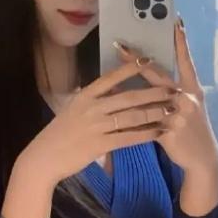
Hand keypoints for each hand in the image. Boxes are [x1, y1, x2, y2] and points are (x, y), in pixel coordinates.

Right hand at [21, 61, 177, 186]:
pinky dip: (146, 134)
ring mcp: (96, 126)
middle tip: (173, 88)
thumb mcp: (72, 110)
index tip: (149, 60)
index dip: (130, 68)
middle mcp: (92, 107)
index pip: (110, 78)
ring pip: (132, 116)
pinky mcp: (100, 144)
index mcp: (84, 96)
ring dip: (154, 112)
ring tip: (172, 110)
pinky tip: (159, 132)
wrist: (44, 157)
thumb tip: (108, 91)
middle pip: (128, 97)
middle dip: (153, 92)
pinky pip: (129, 137)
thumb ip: (91, 100)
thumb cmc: (58, 134)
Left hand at [116, 18, 217, 175]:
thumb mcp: (189, 108)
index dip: (181, 42)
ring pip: (148, 95)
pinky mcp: (169, 129)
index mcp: (193, 89)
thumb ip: (173, 94)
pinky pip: (145, 119)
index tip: (176, 21)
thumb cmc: (192, 131)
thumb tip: (151, 81)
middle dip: (138, 60)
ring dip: (126, 84)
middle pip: (158, 74)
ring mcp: (178, 113)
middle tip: (120, 45)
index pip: (186, 61)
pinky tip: (112, 105)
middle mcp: (187, 97)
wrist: (202, 158)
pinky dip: (129, 112)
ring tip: (109, 79)